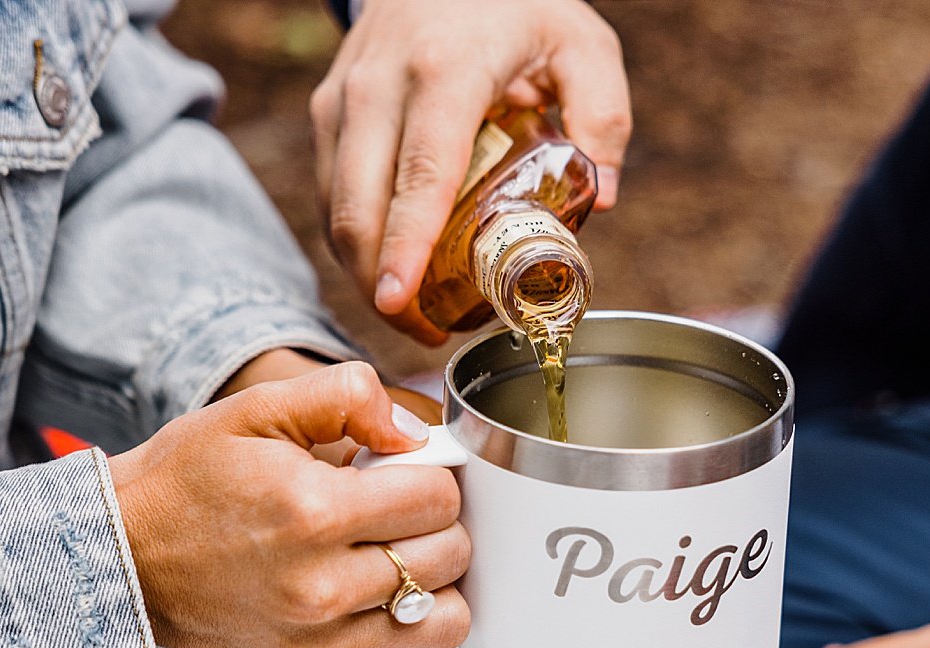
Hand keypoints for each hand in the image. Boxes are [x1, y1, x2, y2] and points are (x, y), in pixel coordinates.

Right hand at [108, 361, 469, 647]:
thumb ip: (346, 397)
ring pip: (443, 623)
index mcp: (313, 513)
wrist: (119, 557)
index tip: (403, 472)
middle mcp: (320, 587)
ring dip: (436, 585)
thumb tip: (416, 431)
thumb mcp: (255, 409)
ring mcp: (316, 642)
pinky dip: (409, 639)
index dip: (432, 474)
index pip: (438, 497)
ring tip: (402, 559)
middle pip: (449, 557)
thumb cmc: (185, 481)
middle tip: (400, 511)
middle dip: (437, 523)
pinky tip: (382, 604)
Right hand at [311, 0, 630, 342]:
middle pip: (361, 203)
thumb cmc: (515, 7)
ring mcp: (345, 95)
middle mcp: (381, 82)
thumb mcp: (579, 43)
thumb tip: (601, 198)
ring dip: (362, 269)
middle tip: (420, 333)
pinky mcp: (327, 107)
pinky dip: (351, 238)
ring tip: (411, 314)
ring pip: (334, 204)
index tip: (399, 300)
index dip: (407, 244)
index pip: (421, 172)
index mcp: (446, 68)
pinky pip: (329, 190)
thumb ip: (602, 115)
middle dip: (378, 281)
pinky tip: (387, 270)